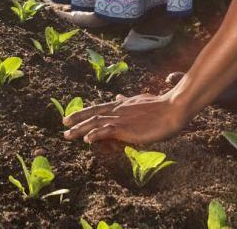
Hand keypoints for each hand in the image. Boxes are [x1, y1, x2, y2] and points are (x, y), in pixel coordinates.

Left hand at [62, 91, 190, 144]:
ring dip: (81, 129)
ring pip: (96, 122)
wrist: (172, 108)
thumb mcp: (139, 101)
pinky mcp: (127, 128)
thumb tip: (117, 96)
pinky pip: (108, 131)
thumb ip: (126, 101)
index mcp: (120, 105)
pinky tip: (87, 140)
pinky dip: (96, 134)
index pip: (98, 107)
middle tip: (63, 126)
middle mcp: (118, 110)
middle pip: (93, 114)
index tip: (70, 116)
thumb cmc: (159, 106)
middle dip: (77, 120)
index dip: (83, 112)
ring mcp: (122, 118)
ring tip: (68, 135)